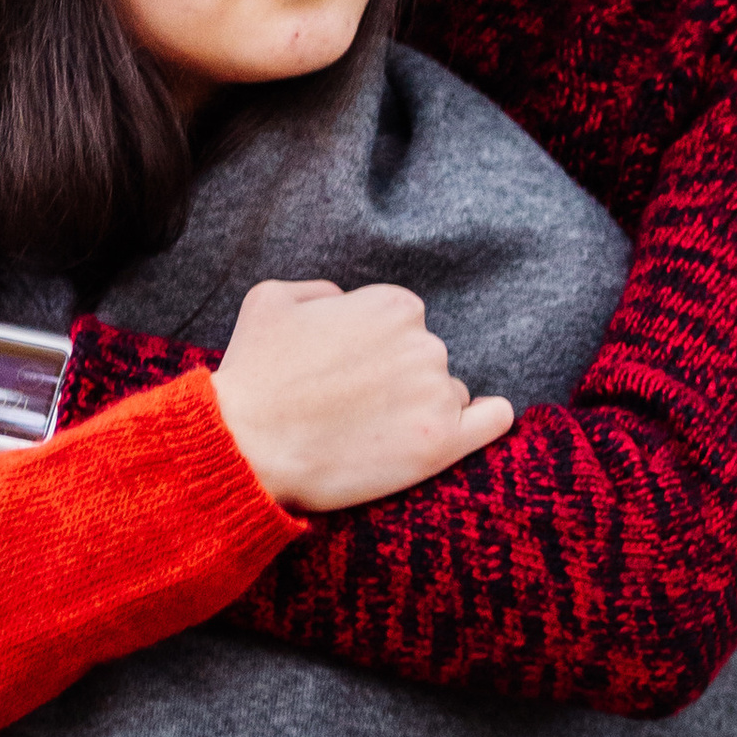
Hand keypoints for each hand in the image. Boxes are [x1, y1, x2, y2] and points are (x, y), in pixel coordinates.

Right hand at [211, 280, 515, 512]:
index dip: (373, 350)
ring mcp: (436, 393)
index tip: (346, 373)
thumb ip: (322, 290)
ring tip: (371, 432)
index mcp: (393, 304)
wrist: (245, 446)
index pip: (404, 324)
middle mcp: (424, 342)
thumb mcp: (271, 299)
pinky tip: (482, 421)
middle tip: (350, 407)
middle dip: (397, 379)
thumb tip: (347, 303)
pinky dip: (489, 419)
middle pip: (426, 359)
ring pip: (447, 394)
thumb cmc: (254, 373)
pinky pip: (491, 421)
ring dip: (421, 408)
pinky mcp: (441, 444)